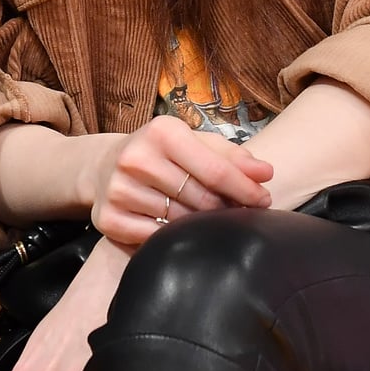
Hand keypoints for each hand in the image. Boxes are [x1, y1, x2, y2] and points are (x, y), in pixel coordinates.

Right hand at [81, 113, 271, 246]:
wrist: (103, 166)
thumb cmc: (161, 153)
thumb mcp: (194, 143)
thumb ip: (231, 156)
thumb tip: (266, 173)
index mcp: (162, 133)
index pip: (216, 170)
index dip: (246, 189)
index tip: (265, 200)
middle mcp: (136, 158)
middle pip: (202, 199)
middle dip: (225, 208)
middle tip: (235, 211)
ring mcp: (119, 190)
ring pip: (181, 222)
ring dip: (200, 225)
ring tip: (204, 218)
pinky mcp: (109, 219)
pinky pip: (155, 238)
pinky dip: (171, 238)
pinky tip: (175, 229)